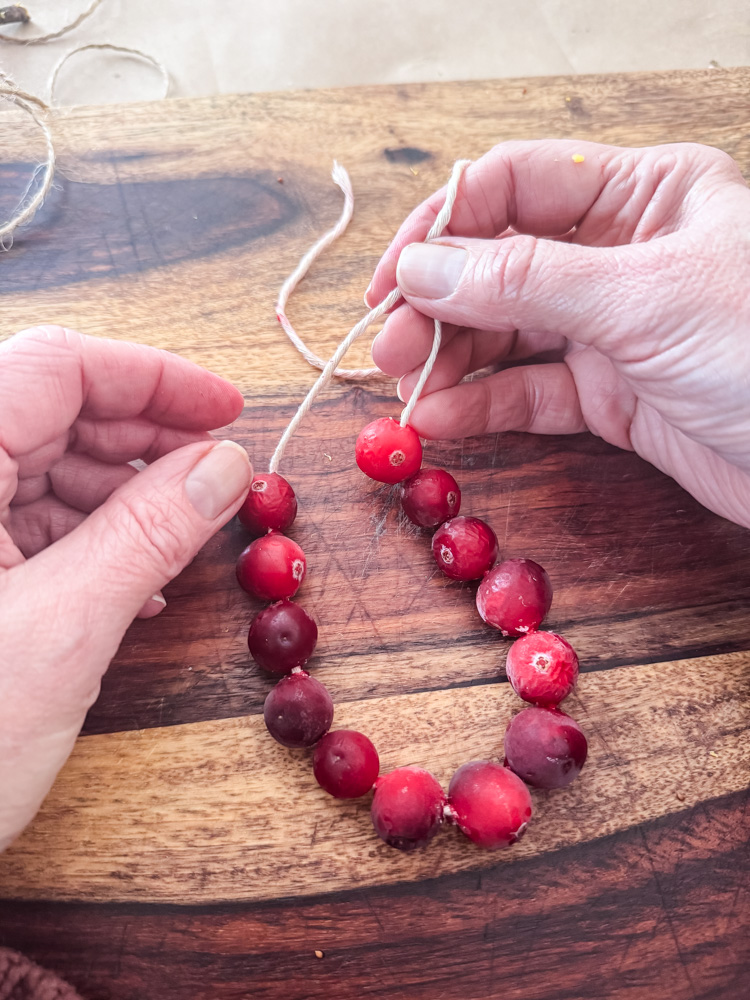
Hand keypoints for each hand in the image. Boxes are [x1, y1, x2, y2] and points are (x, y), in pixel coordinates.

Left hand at [0, 327, 251, 849]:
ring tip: (187, 535)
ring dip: (125, 494)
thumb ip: (148, 534)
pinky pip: (27, 524)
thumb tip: (226, 466)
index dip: (153, 376)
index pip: (55, 368)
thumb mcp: (62, 631)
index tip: (227, 407)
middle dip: (146, 437)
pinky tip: (138, 583)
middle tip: (221, 472)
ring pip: (44, 468)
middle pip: (52, 411)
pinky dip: (91, 540)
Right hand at [367, 140, 749, 527]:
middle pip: (498, 263)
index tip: (391, 280)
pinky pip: (530, 391)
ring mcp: (612, 327)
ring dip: (449, 359)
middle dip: (438, 304)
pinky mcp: (611, 395)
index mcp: (643, 195)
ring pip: (506, 332)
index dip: (442, 228)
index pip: (513, 185)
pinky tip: (440, 420)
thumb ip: (525, 282)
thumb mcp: (642, 299)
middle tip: (389, 350)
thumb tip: (421, 270)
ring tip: (404, 391)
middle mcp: (619, 253)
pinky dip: (483, 405)